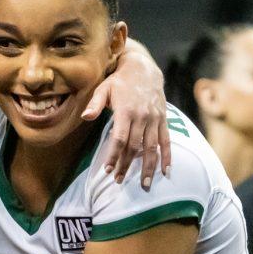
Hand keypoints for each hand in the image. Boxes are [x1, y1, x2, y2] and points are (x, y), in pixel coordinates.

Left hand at [83, 47, 169, 188]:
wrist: (143, 68)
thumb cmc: (119, 80)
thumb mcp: (104, 88)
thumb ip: (95, 103)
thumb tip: (85, 117)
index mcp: (126, 110)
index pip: (120, 138)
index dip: (114, 155)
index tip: (108, 170)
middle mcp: (142, 116)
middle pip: (134, 146)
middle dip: (126, 165)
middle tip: (118, 181)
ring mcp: (154, 119)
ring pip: (152, 147)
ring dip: (148, 167)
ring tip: (143, 185)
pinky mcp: (163, 119)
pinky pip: (166, 141)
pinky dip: (167, 157)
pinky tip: (166, 172)